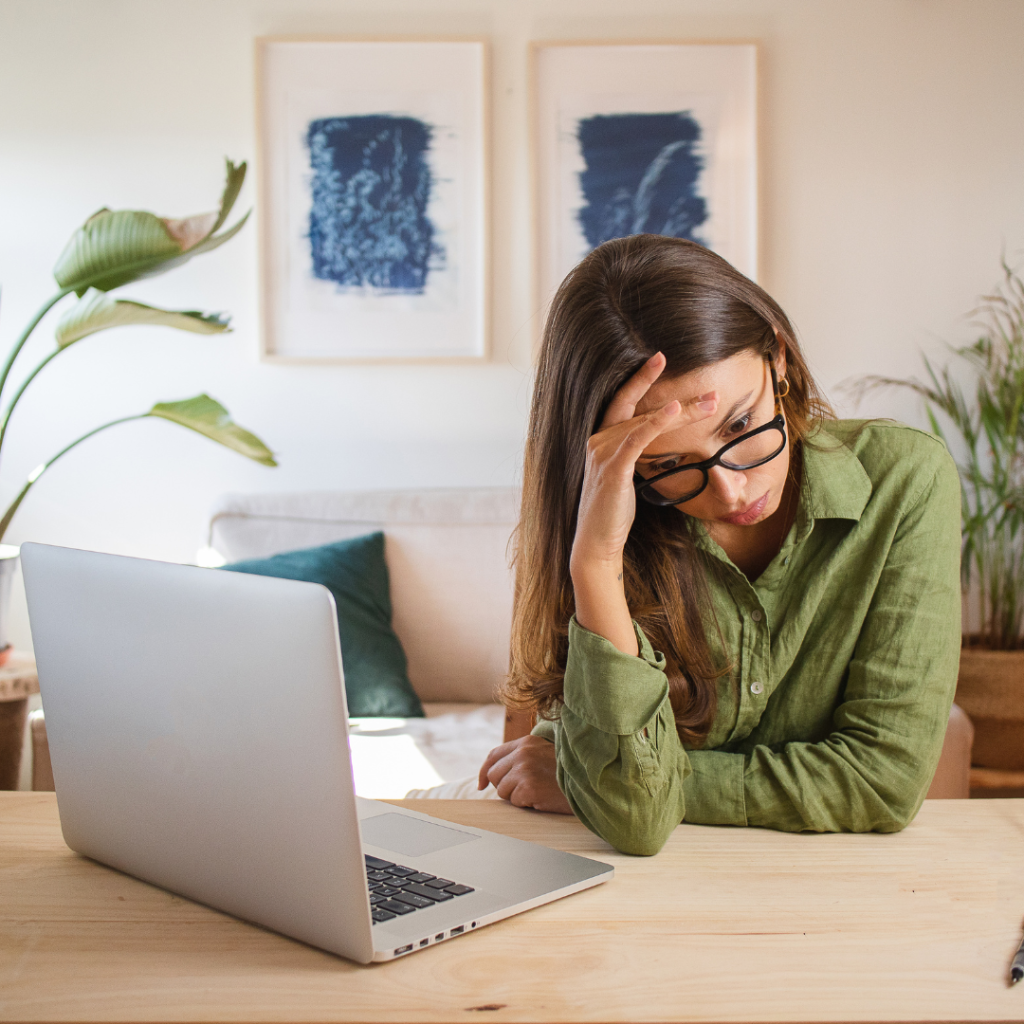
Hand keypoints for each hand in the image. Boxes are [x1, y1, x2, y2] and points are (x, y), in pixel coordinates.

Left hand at [477, 736, 572, 813]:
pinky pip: (515, 801)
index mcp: (526, 742)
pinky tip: (542, 798)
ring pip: (502, 790)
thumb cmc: (568, 771)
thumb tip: (495, 772)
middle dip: (505, 786)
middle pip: (494, 775)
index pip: (494, 755)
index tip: (481, 785)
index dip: (484, 771)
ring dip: (517, 796)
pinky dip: (526, 804)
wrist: (588, 782)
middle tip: (525, 790)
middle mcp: (522, 753)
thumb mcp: (545, 753)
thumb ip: (523, 756)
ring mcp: (524, 769)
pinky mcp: (528, 787)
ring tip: (537, 791)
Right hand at [569, 352, 717, 652]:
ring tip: (710, 404)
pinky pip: (636, 439)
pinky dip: (655, 422)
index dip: (640, 379)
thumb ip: (636, 456)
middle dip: (678, 400)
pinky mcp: (611, 470)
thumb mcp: (627, 479)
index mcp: (600, 442)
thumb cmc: (613, 514)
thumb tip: (661, 444)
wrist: (596, 544)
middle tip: (708, 390)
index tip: (660, 359)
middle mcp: (597, 442)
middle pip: (640, 411)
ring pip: (644, 422)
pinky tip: (674, 410)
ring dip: (680, 411)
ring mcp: (602, 454)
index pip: (622, 403)